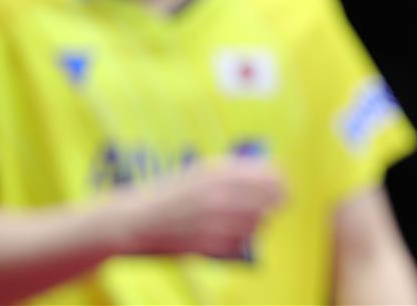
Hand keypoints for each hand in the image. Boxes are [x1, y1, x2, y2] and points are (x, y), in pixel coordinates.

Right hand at [112, 159, 284, 258]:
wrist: (136, 219)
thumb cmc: (169, 192)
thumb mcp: (201, 170)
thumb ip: (234, 170)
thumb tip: (268, 170)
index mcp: (221, 173)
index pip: (272, 176)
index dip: (280, 181)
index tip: (279, 184)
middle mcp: (222, 197)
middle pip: (273, 201)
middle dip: (273, 201)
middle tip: (268, 203)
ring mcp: (217, 223)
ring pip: (260, 223)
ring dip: (256, 220)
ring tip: (240, 216)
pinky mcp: (211, 246)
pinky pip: (242, 242)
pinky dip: (240, 237)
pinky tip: (226, 231)